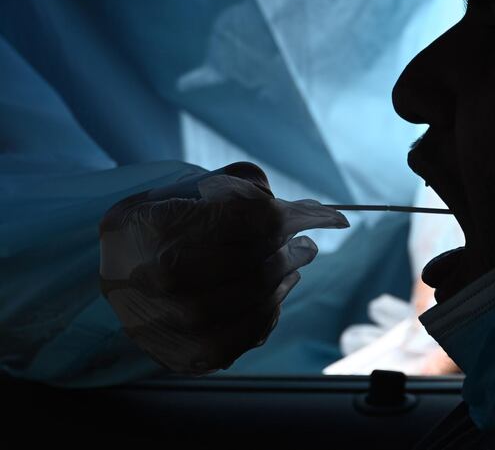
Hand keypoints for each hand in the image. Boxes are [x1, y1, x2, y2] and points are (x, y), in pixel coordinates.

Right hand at [98, 162, 347, 374]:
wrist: (119, 280)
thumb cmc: (159, 226)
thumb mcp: (185, 190)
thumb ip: (238, 186)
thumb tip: (297, 206)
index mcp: (150, 226)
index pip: (245, 220)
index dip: (296, 216)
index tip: (328, 215)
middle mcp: (155, 280)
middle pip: (253, 263)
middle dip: (290, 248)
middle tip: (307, 242)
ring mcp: (173, 324)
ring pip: (256, 299)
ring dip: (286, 276)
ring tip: (295, 261)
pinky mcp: (191, 355)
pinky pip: (251, 332)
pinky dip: (273, 307)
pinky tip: (277, 290)